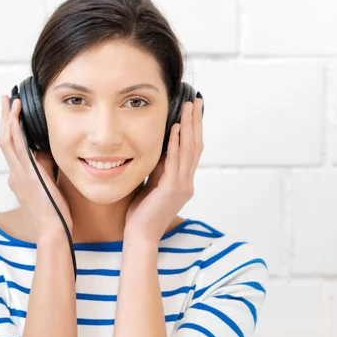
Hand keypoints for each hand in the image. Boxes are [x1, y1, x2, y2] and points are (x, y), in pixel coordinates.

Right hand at [0, 95, 72, 241]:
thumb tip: (48, 154)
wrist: (53, 232)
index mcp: (20, 178)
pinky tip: (16, 116)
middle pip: (4, 140)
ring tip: (10, 100)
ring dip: (7, 118)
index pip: (12, 149)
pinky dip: (15, 129)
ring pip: (6, 140)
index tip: (14, 115)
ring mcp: (19, 174)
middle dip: (4, 118)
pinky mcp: (28, 175)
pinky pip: (17, 148)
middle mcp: (16, 174)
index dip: (11, 130)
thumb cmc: (55, 215)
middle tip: (6, 100)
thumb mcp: (49, 187)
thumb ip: (46, 170)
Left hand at [123, 97, 203, 242]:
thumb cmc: (141, 214)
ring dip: (189, 126)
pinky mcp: (172, 189)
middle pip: (196, 146)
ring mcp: (182, 186)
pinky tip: (175, 128)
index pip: (192, 150)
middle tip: (197, 101)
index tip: (193, 110)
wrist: (140, 236)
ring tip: (189, 107)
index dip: (194, 129)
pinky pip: (175, 161)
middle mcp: (187, 182)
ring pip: (189, 150)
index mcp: (183, 182)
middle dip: (196, 122)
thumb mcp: (151, 185)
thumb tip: (158, 148)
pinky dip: (176, 143)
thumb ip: (157, 169)